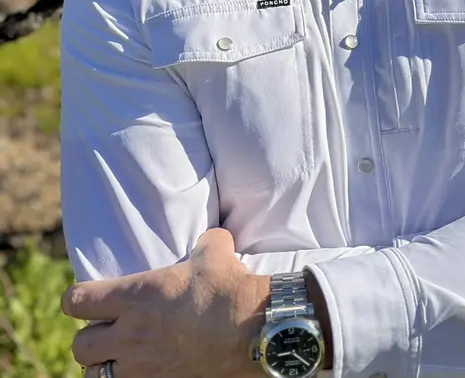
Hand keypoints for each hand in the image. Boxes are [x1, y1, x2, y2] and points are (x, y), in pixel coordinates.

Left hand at [62, 228, 270, 377]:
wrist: (251, 329)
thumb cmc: (229, 287)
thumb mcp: (214, 251)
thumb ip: (203, 243)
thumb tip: (210, 239)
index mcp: (136, 296)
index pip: (77, 301)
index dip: (75, 299)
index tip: (83, 298)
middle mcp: (130, 333)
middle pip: (80, 345)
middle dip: (90, 337)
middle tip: (107, 330)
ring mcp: (142, 367)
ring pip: (96, 375)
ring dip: (104, 364)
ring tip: (120, 356)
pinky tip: (141, 370)